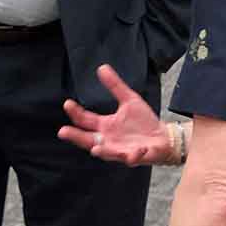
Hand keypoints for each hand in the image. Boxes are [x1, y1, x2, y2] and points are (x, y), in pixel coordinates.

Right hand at [57, 64, 173, 165]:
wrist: (162, 137)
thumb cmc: (143, 121)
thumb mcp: (129, 99)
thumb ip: (115, 86)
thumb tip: (101, 67)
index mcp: (105, 126)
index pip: (85, 120)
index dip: (75, 113)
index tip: (67, 104)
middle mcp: (108, 140)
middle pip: (87, 140)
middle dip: (75, 137)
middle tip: (62, 132)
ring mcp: (120, 150)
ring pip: (107, 153)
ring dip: (102, 152)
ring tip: (95, 149)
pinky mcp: (136, 156)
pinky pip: (132, 158)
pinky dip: (132, 156)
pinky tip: (134, 152)